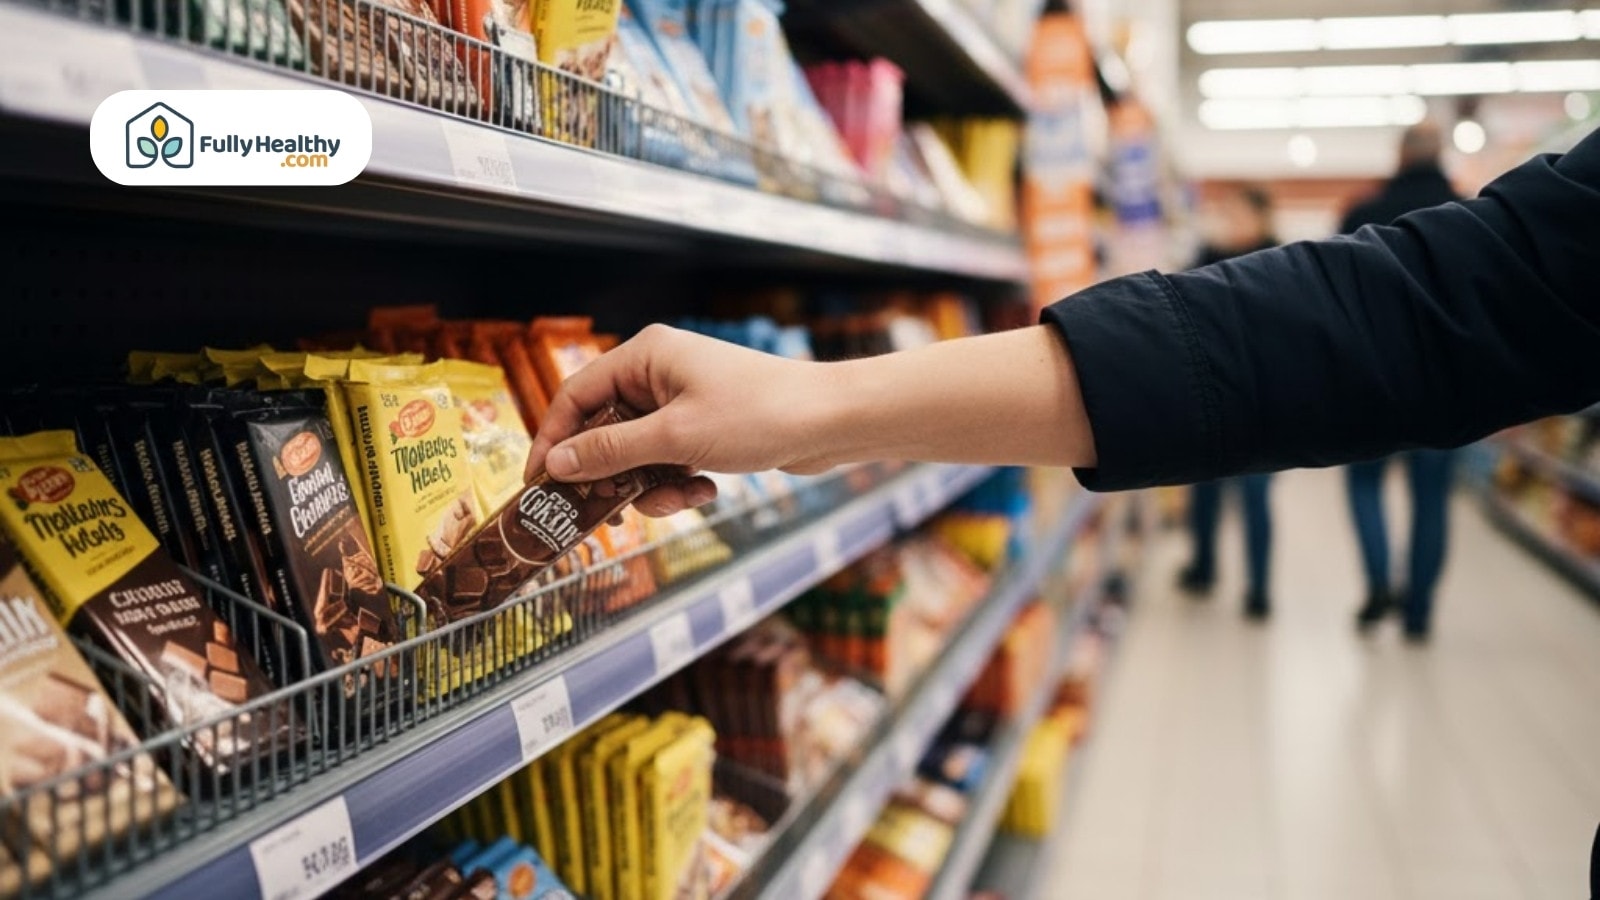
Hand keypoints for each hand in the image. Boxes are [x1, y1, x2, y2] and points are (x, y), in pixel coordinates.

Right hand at [526, 325, 839, 516]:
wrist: (831, 422)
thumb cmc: (759, 414)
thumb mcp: (675, 438)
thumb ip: (611, 452)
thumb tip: (556, 464)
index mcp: (646, 356)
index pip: (577, 395)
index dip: (553, 440)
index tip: (539, 484)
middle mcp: (660, 373)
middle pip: (606, 430)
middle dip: (612, 474)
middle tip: (605, 514)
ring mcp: (684, 401)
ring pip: (639, 454)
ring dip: (651, 485)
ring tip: (681, 498)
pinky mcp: (705, 428)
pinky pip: (669, 461)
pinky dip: (679, 483)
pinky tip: (706, 490)